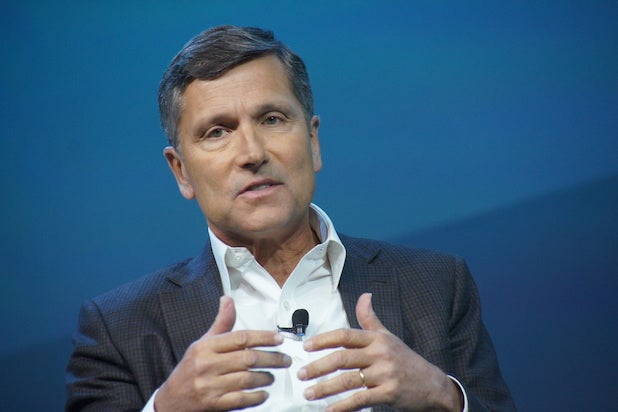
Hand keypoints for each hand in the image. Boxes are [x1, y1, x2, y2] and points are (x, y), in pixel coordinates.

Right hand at [155, 296, 291, 410]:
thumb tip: (227, 300)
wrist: (171, 400)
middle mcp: (207, 364)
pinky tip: (263, 393)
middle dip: (272, 358)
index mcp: (206, 346)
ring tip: (272, 376)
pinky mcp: (213, 404)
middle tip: (284, 360)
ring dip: (265, 378)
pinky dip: (256, 396)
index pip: (241, 337)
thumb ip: (221, 324)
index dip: (264, 337)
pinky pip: (240, 399)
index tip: (278, 339)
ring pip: (246, 378)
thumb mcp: (202, 343)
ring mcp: (210, 385)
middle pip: (248, 358)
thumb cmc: (189, 369)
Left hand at [297, 293, 461, 411]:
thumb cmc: (406, 360)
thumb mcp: (388, 336)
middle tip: (301, 374)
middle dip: (318, 367)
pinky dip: (342, 406)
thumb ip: (370, 319)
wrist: (433, 385)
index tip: (306, 346)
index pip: (345, 335)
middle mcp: (380, 354)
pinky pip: (360, 399)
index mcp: (376, 339)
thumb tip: (364, 296)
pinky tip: (329, 410)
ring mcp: (384, 374)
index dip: (323, 340)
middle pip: (342, 358)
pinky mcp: (388, 393)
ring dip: (325, 388)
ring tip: (309, 393)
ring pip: (348, 380)